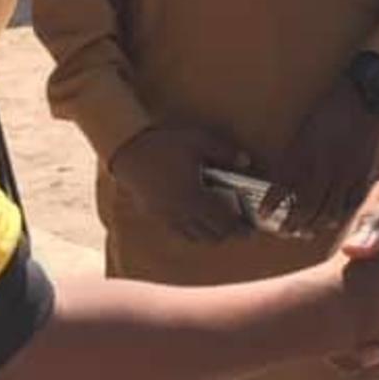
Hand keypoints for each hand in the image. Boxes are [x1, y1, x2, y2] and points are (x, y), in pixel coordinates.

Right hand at [109, 125, 255, 243]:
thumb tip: (246, 161)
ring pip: (193, 237)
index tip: (250, 231)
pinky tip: (195, 220)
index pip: (223, 223)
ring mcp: (165, 217)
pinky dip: (191, 231)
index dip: (239, 228)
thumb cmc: (165, 145)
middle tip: (238, 228)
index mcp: (194, 198)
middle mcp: (180, 214)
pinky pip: (177, 232)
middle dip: (227, 234)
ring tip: (219, 226)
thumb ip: (225, 152)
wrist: (128, 149)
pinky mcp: (154, 215)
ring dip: (209, 235)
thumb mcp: (199, 141)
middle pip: (210, 236)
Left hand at [263, 79, 378, 237]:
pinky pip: (351, 204)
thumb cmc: (330, 110)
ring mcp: (344, 174)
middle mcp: (322, 168)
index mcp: (303, 155)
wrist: (363, 98)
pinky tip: (334, 218)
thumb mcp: (304, 131)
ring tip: (308, 230)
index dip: (270, 205)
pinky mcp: (363, 175)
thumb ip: (295, 156)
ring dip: (316, 225)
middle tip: (286, 231)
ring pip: (328, 212)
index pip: (281, 189)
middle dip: (293, 225)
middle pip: (305, 209)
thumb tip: (283, 180)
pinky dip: (342, 214)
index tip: (263, 214)